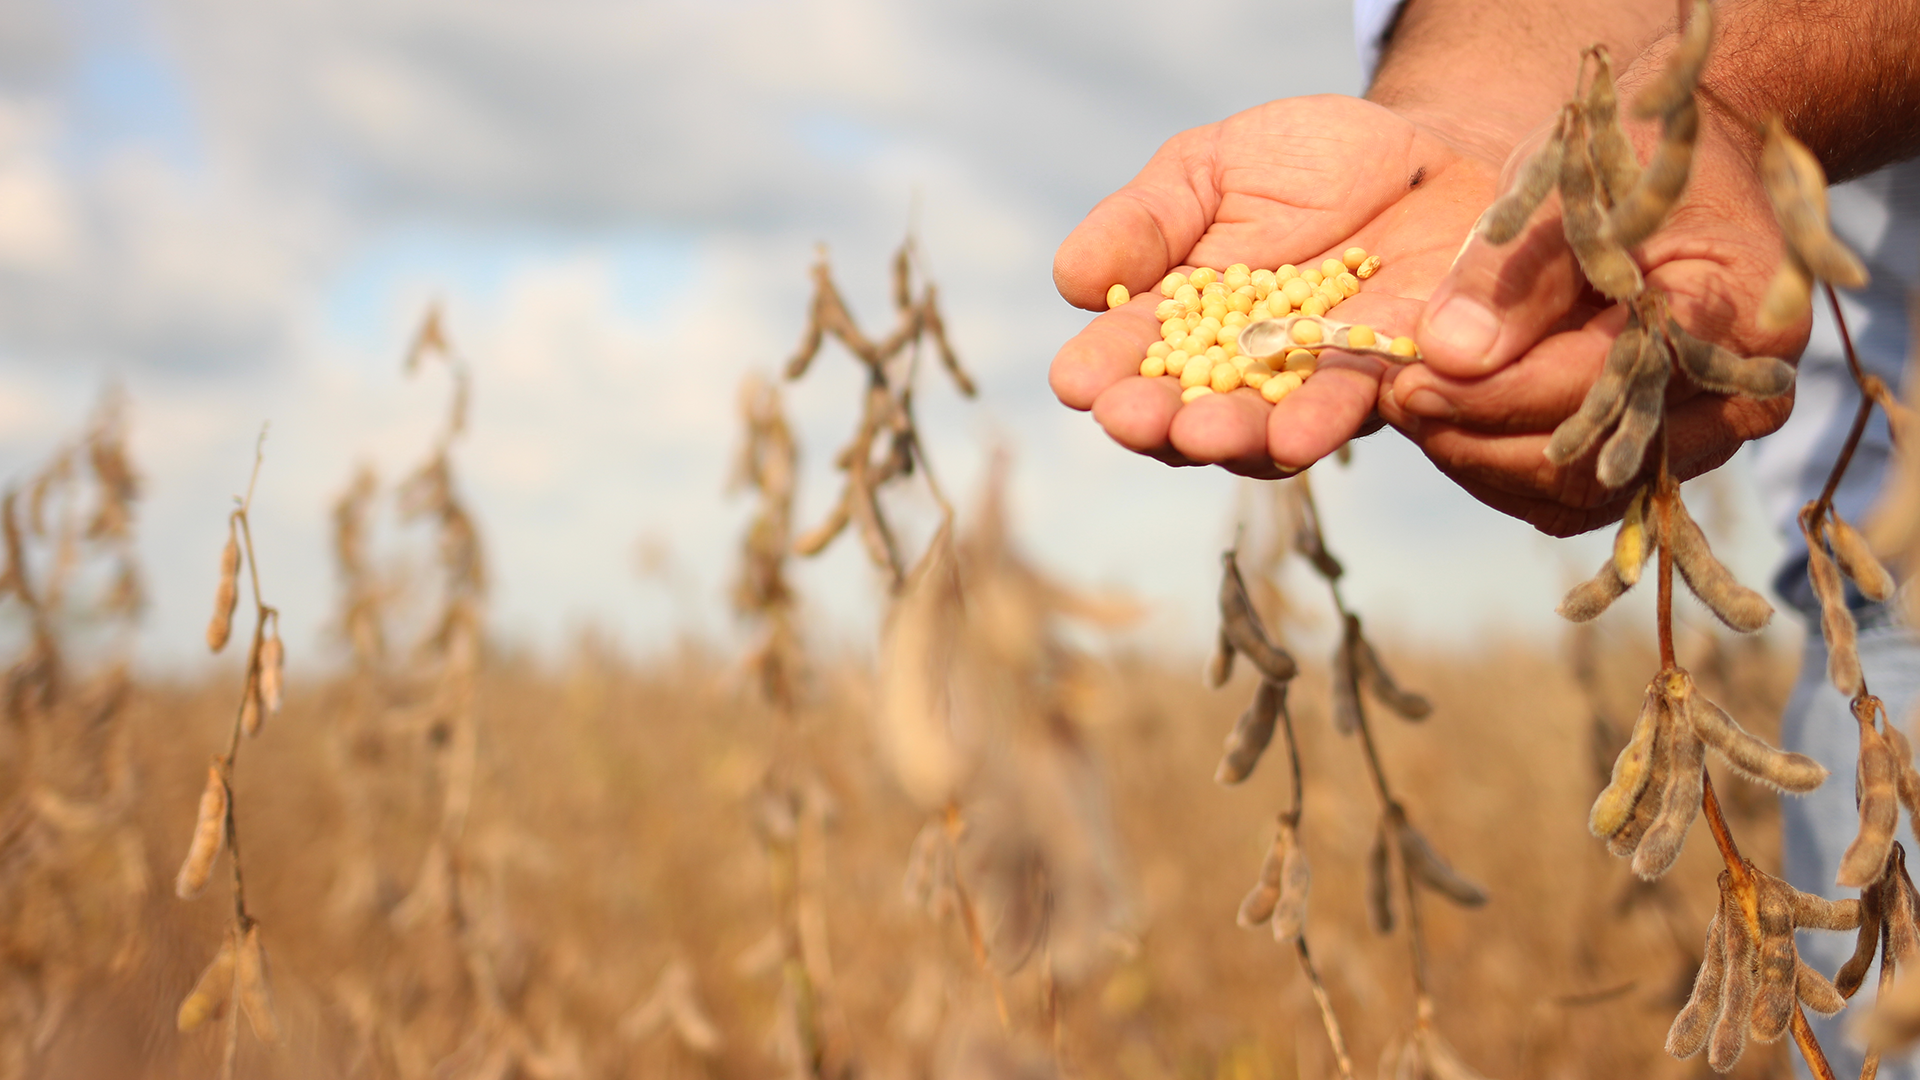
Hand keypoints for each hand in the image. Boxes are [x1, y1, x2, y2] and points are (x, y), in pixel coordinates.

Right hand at [1049, 95, 1502, 475]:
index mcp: (1180, 323)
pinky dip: (1326, 420)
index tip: (1078, 382)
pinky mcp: (1387, 382)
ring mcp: (1311, 387)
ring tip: (1209, 434)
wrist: (1428, 162)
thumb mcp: (1208, 169)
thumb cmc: (1303, 165)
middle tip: (1137, 421)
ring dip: (1236, 437)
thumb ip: (1143, 221)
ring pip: (1266, 430)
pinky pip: (1358, 406)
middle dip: (1160, 422)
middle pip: (1187, 412)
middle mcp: (1239, 373)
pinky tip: (1300, 429)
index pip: (1128, 356)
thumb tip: (1071, 281)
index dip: (1101, 373)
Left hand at [1380, 92, 1806, 535]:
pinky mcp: (1661, 455)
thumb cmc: (1634, 161)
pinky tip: (1446, 425)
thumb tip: (1449, 354)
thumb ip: (1515, 270)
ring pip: (1573, 496)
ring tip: (1412, 409)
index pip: (1595, 389)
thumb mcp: (1571, 185)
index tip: (1410, 379)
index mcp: (1731, 315)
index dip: (1492, 395)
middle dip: (1475, 438)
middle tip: (1398, 399)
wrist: (1694, 167)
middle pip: (1586, 465)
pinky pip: (1572, 498)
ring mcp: (1706, 437)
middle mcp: (1737, 394)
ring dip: (1478, 462)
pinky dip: (1501, 471)